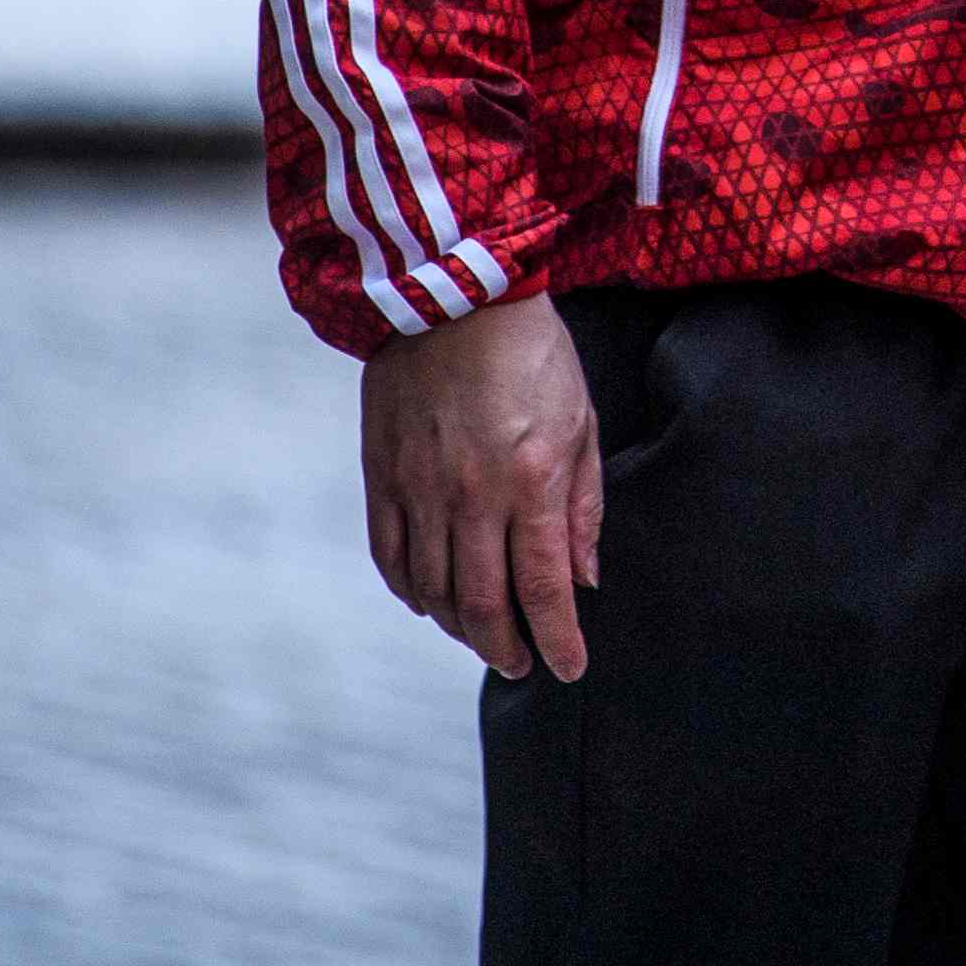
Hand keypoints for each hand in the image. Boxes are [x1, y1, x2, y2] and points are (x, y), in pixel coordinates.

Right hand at [361, 293, 601, 682]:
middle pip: (483, 603)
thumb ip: (582, 507)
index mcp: (530, 482)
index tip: (570, 669)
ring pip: (433, 590)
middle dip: (506, 647)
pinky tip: (429, 602)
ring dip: (459, 627)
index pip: (544, 588)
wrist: (452, 297)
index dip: (558, 639)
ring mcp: (419, 489)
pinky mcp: (382, 476)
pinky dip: (409, 590)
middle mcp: (471, 496)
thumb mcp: (582, 422)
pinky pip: (390, 555)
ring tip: (483, 637)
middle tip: (522, 666)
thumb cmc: (532, 355)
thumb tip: (584, 578)